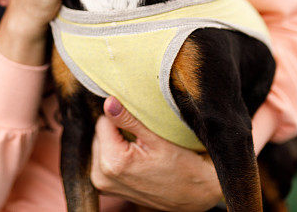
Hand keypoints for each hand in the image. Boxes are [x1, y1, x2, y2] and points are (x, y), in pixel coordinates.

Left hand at [91, 97, 222, 211]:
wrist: (196, 195)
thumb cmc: (182, 167)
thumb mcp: (157, 139)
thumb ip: (128, 120)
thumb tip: (108, 102)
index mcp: (112, 162)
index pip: (103, 122)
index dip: (121, 118)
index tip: (139, 125)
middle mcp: (101, 176)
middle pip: (100, 135)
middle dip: (117, 131)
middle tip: (142, 139)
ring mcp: (103, 185)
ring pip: (101, 146)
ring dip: (116, 142)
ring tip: (141, 149)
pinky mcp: (107, 188)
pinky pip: (104, 160)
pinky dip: (116, 154)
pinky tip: (135, 158)